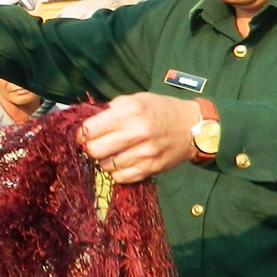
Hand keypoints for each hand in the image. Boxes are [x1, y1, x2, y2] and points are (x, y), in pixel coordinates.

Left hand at [79, 93, 199, 184]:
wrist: (194, 127)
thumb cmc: (161, 110)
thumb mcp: (137, 99)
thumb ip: (111, 108)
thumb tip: (87, 122)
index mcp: (131, 111)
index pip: (90, 129)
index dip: (82, 133)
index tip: (84, 134)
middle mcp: (138, 132)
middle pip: (94, 150)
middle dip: (91, 148)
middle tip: (98, 144)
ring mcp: (145, 153)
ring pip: (106, 166)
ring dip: (105, 160)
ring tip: (115, 152)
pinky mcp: (151, 168)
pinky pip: (121, 177)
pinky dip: (117, 171)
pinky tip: (124, 161)